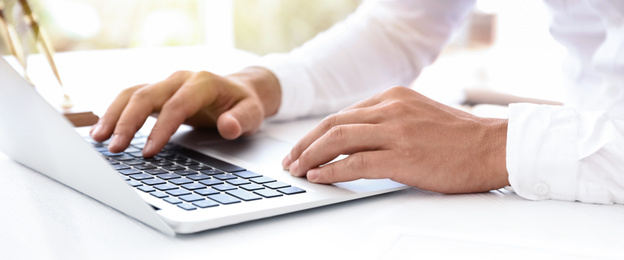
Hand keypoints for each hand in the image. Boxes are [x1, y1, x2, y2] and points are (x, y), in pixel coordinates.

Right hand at [90, 67, 280, 156]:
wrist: (240, 90)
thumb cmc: (244, 103)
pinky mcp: (158, 93)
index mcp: (202, 82)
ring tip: (99, 139)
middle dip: (128, 122)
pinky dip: (115, 113)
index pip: (177, 105)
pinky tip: (104, 131)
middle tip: (116, 148)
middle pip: (146, 95)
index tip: (149, 152)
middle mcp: (180, 79)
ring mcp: (166, 84)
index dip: (161, 129)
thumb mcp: (252, 113)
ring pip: (132, 94)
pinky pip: (131, 99)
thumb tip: (228, 127)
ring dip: (114, 115)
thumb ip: (241, 120)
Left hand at [282, 86, 508, 193]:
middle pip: (333, 124)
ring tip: (298, 170)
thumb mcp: (419, 115)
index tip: (305, 146)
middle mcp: (391, 109)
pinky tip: (319, 176)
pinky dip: (332, 170)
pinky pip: (356, 162)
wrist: (493, 147)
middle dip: (306, 144)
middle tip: (292, 159)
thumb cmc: (461, 138)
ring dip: (311, 156)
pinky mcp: (402, 155)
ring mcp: (396, 131)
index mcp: (393, 97)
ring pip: (339, 139)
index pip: (344, 114)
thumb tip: (358, 140)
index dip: (318, 133)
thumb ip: (390, 120)